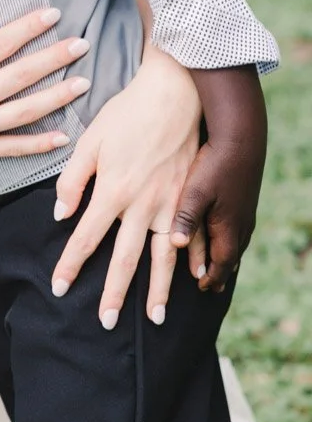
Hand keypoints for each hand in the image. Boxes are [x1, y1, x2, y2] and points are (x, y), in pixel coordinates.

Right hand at [0, 4, 92, 191]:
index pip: (1, 44)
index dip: (29, 27)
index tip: (53, 14)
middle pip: (22, 75)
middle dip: (55, 57)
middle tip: (82, 44)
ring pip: (26, 110)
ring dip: (58, 96)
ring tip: (83, 83)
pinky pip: (14, 148)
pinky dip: (39, 144)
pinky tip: (63, 137)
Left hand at [51, 44, 200, 326]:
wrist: (174, 93)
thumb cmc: (126, 114)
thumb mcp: (89, 142)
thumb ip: (72, 181)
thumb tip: (59, 216)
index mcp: (112, 192)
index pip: (85, 239)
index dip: (70, 266)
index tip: (59, 289)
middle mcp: (142, 205)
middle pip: (124, 259)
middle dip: (113, 294)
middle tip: (105, 323)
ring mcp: (171, 204)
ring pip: (163, 257)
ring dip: (158, 290)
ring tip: (154, 318)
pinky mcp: (192, 197)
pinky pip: (193, 237)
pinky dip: (194, 261)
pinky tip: (196, 282)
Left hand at [171, 66, 266, 291]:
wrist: (242, 133)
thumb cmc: (214, 161)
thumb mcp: (195, 190)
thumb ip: (185, 217)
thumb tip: (177, 245)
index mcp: (227, 226)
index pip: (220, 262)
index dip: (211, 277)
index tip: (201, 288)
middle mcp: (239, 222)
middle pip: (229, 256)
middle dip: (218, 272)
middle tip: (210, 286)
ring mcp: (244, 209)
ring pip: (236, 241)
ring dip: (225, 255)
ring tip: (218, 265)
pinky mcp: (243, 195)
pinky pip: (238, 225)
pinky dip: (230, 236)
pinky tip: (226, 232)